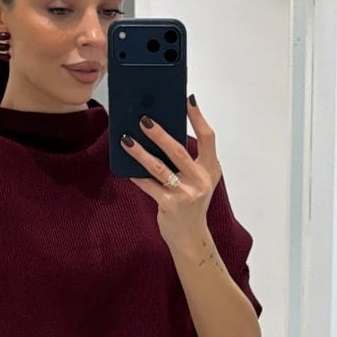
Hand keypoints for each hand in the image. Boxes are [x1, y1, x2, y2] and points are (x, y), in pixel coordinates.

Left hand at [120, 96, 219, 249]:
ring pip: (159, 167)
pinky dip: (136, 175)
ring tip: (126, 140)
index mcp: (211, 168)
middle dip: (159, 133)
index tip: (188, 99)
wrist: (191, 237)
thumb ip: (187, 160)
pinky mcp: (170, 205)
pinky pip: (148, 185)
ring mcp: (186, 193)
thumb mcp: (197, 180)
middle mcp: (202, 180)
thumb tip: (158, 132)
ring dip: (140, 153)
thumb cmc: (191, 203)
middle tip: (143, 119)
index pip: (208, 137)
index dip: (198, 117)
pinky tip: (125, 166)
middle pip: (178, 150)